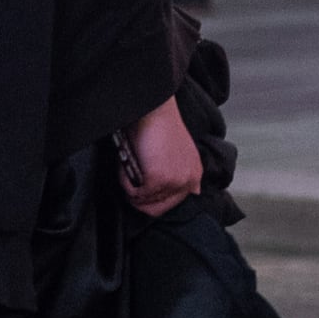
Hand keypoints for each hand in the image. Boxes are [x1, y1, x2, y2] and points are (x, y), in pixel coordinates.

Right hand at [118, 96, 205, 215]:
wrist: (153, 108)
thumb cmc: (157, 124)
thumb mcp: (174, 152)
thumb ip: (174, 173)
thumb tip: (171, 194)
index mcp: (194, 175)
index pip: (171, 204)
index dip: (150, 199)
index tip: (137, 188)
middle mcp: (188, 182)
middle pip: (157, 209)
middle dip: (139, 197)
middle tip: (128, 179)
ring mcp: (174, 182)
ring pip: (142, 201)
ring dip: (129, 185)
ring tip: (127, 164)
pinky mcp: (158, 180)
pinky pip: (133, 192)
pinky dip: (124, 180)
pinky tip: (126, 162)